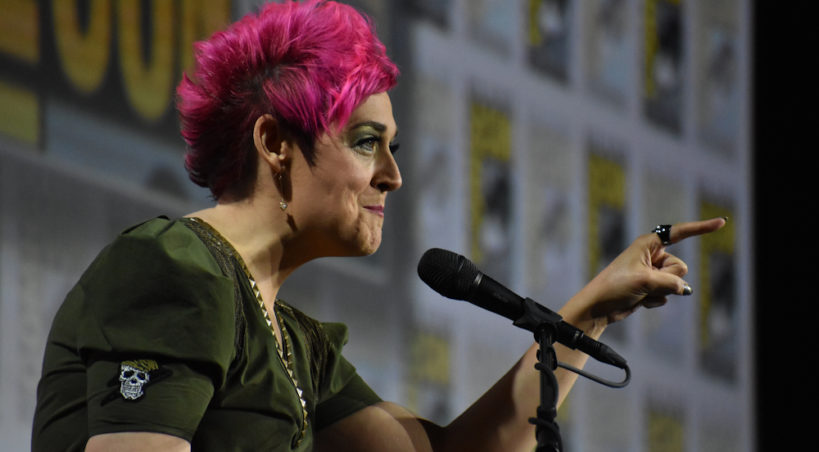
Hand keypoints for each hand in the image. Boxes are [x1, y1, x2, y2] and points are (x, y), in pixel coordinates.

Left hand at [583, 217, 726, 323]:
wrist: (599, 307)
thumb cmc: (616, 286)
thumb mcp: (646, 281)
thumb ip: (671, 282)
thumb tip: (685, 289)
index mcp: (648, 244)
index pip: (679, 232)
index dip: (701, 228)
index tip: (721, 222)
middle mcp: (652, 255)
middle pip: (680, 267)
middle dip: (667, 279)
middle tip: (645, 283)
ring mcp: (653, 272)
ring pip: (675, 283)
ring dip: (660, 292)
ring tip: (639, 292)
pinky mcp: (651, 287)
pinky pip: (667, 294)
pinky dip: (655, 300)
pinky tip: (639, 300)